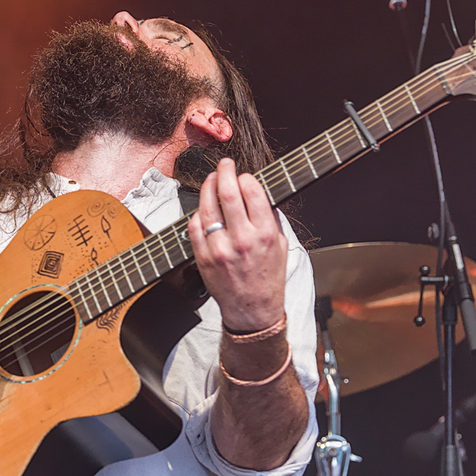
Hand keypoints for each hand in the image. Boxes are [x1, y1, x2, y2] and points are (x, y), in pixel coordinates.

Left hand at [187, 158, 287, 331]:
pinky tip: (204, 209)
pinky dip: (198, 214)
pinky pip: (194, 227)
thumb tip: (257, 192)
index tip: (244, 175)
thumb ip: (270, 219)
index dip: (246, 177)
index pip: (252, 192)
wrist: (253, 310)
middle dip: (224, 171)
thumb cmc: (268, 278)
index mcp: (265, 234)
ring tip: (211, 180)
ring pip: (207, 207)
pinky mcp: (203, 258)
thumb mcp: (281, 245)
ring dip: (208, 187)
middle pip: (227, 193)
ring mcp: (220, 249)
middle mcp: (242, 240)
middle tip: (224, 164)